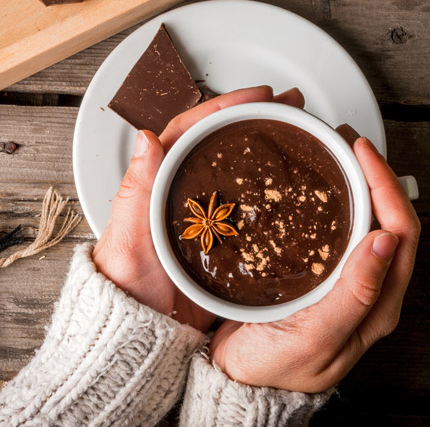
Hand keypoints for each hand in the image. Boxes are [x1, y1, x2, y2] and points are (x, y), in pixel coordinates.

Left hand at [91, 85, 304, 331]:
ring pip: (242, 172)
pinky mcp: (226, 242)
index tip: (258, 95)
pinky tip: (297, 189)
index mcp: (159, 183)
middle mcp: (186, 193)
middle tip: (292, 105)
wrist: (142, 333)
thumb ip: (137, 190)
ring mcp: (209, 217)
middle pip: (222, 144)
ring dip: (268, 148)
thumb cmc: (126, 286)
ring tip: (303, 133)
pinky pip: (253, 209)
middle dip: (257, 118)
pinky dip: (273, 192)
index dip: (226, 107)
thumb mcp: (128, 237)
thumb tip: (146, 138)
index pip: (193, 130)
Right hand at [208, 137, 420, 391]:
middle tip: (347, 142)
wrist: (235, 382)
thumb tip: (387, 240)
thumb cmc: (274, 369)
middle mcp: (369, 289)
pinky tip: (314, 186)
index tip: (360, 152)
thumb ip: (356, 293)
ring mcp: (346, 281)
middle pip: (390, 219)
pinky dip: (334, 199)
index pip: (402, 231)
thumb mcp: (318, 335)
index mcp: (378, 304)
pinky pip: (340, 229)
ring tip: (334, 153)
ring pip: (367, 221)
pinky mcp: (322, 276)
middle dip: (375, 175)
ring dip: (357, 184)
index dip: (386, 185)